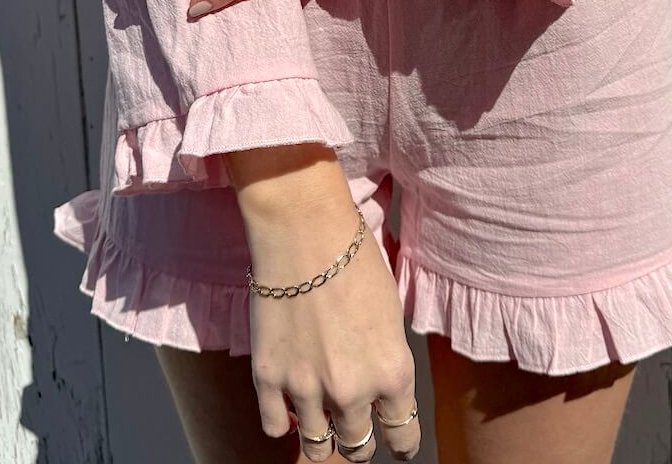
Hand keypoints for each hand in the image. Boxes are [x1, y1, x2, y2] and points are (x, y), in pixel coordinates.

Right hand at [226, 145, 421, 461]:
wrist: (304, 229)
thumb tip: (381, 383)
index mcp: (391, 371)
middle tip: (356, 427)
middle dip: (360, 440)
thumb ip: (387, 356)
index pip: (403, 435)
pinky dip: (284, 421)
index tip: (399, 443)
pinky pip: (275, 427)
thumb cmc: (355, 258)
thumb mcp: (391, 311)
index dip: (402, 442)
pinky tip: (290, 407)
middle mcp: (352, 390)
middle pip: (358, 447)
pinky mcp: (268, 377)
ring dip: (323, 437)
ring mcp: (306, 388)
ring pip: (317, 446)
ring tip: (323, 423)